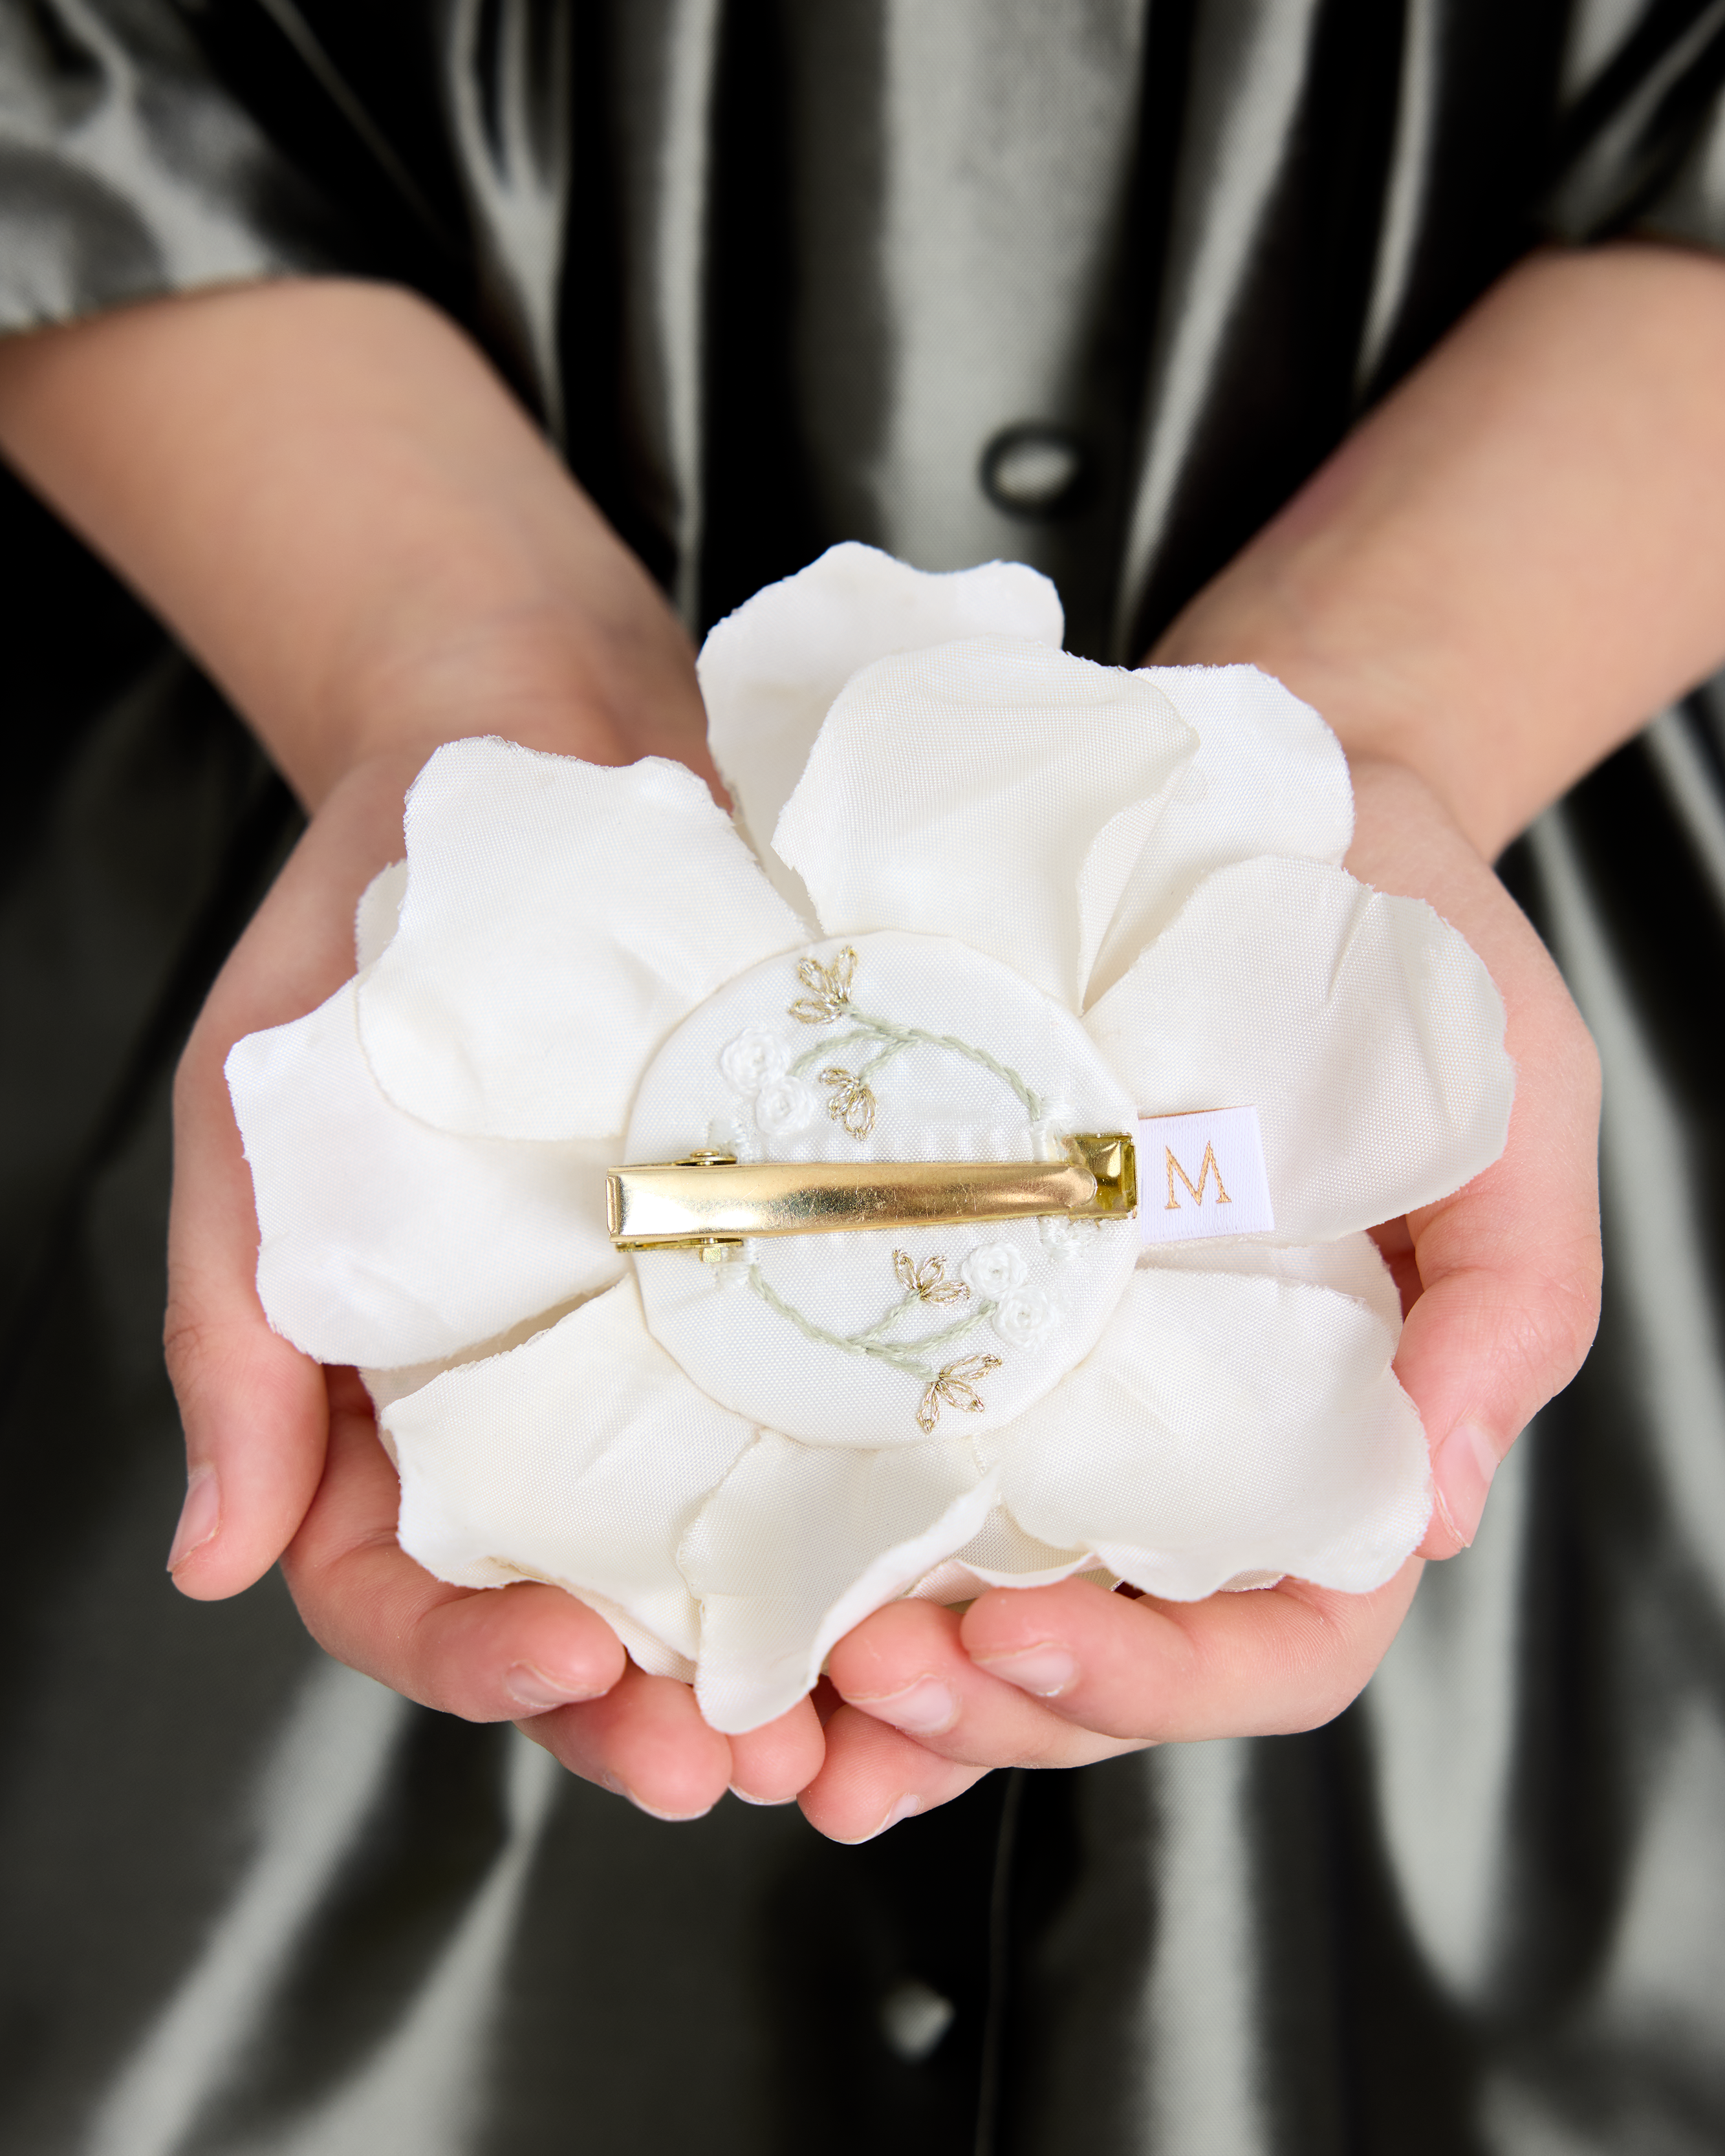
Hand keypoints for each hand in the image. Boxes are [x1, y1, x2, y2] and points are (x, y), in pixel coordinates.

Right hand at [166, 734, 824, 1815]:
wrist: (527, 748)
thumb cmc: (361, 937)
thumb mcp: (253, 1128)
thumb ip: (236, 1340)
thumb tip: (211, 1561)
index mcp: (375, 1390)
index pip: (390, 1582)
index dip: (465, 1655)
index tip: (560, 1662)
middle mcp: (520, 1394)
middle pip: (562, 1607)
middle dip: (635, 1707)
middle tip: (728, 1760)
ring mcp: (650, 1339)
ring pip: (697, 1546)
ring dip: (765, 1650)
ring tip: (845, 1721)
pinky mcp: (765, 1266)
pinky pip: (811, 1411)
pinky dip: (859, 1506)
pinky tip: (925, 1562)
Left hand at [795, 757, 1600, 1841]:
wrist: (1276, 819)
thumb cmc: (1413, 969)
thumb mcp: (1511, 1113)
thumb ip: (1511, 1305)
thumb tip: (1439, 1508)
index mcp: (1334, 1440)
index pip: (1275, 1639)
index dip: (1158, 1679)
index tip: (1020, 1639)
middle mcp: (1191, 1450)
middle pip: (1105, 1659)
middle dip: (984, 1708)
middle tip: (862, 1680)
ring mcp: (1069, 1398)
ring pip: (986, 1610)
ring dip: (883, 1687)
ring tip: (778, 1703)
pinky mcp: (962, 1319)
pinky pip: (887, 1482)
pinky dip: (818, 1579)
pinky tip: (736, 1620)